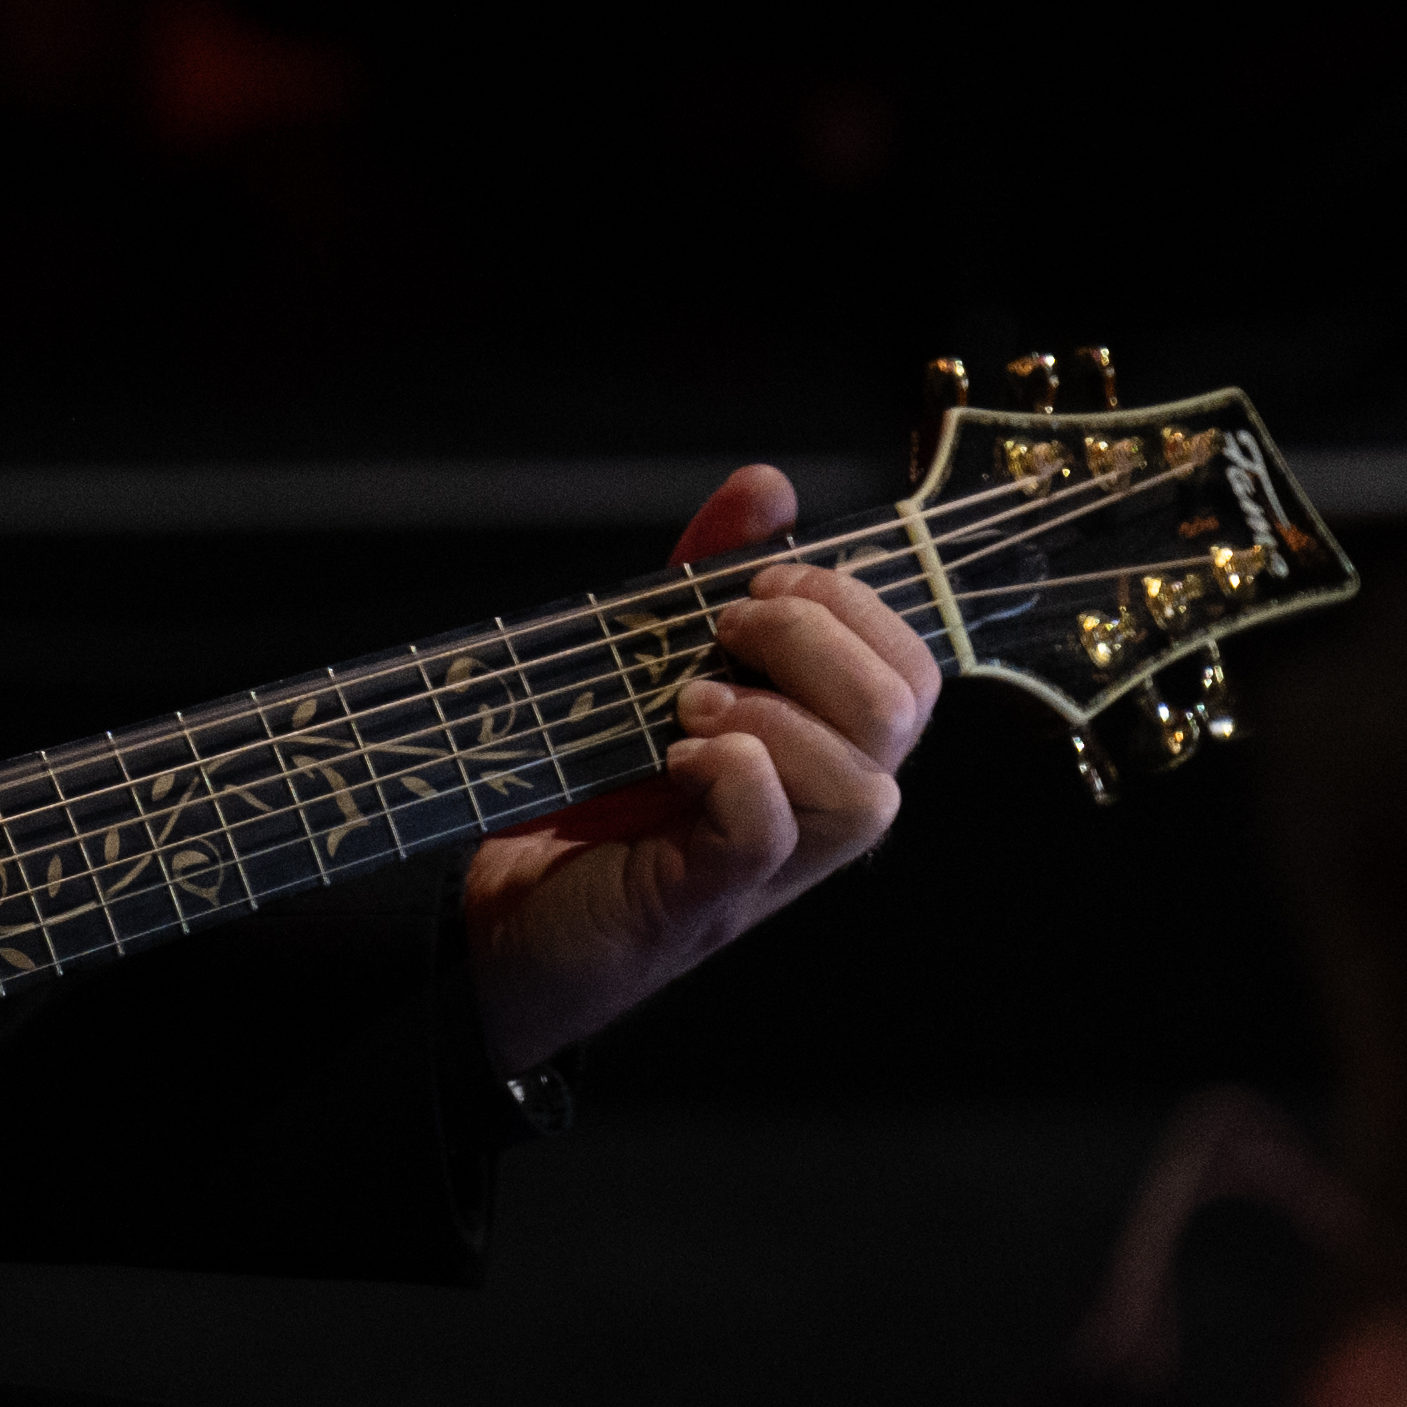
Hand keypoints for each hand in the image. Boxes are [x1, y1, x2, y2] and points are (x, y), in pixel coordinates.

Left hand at [462, 462, 934, 1071]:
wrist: (493, 918)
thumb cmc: (582, 795)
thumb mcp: (646, 668)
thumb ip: (704, 580)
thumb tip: (767, 488)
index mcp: (815, 748)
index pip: (912, 673)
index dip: (858, 607)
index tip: (764, 579)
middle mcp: (811, 810)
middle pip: (904, 715)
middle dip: (818, 637)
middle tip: (724, 629)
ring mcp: (765, 865)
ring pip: (868, 791)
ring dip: (780, 712)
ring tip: (692, 699)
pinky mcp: (700, 900)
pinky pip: (771, 834)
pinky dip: (735, 774)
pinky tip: (678, 757)